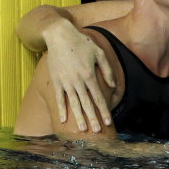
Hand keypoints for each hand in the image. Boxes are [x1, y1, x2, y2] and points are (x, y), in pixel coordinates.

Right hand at [44, 18, 114, 132]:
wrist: (60, 36)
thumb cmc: (82, 43)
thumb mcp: (99, 53)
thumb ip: (107, 70)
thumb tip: (112, 85)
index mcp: (90, 75)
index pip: (99, 98)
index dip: (104, 111)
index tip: (108, 123)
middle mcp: (78, 81)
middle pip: (87, 104)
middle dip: (93, 119)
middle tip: (98, 132)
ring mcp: (66, 82)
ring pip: (73, 104)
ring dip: (78, 118)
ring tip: (82, 130)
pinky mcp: (56, 80)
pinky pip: (59, 98)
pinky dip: (61, 109)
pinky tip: (63, 120)